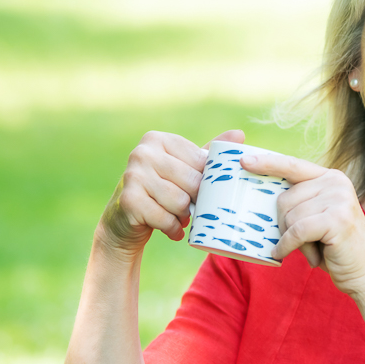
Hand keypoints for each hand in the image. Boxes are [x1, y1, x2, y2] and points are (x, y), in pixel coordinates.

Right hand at [95, 129, 245, 263]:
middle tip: (189, 207)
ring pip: (180, 202)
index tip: (199, 190)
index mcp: (158, 139)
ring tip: (178, 216)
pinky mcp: (129, 201)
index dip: (206, 181)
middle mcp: (142, 153)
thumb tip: (239, 134)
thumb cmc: (162, 189)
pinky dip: (173, 229)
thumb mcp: (184, 167)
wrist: (124, 220)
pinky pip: (165, 219)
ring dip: (183, 216)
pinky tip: (171, 228)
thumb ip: (209, 151)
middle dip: (195, 201)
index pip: (201, 161)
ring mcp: (132, 176)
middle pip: (192, 182)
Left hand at [241, 153, 364, 296]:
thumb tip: (264, 198)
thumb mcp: (318, 217)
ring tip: (312, 249)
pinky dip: (288, 246)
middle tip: (302, 241)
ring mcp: (339, 199)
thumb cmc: (336, 248)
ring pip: (289, 217)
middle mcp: (337, 183)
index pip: (293, 166)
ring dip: (292, 239)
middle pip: (285, 198)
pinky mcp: (337, 219)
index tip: (244, 161)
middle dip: (284, 224)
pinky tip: (286, 254)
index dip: (268, 163)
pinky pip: (296, 231)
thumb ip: (300, 203)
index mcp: (331, 178)